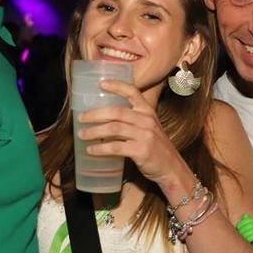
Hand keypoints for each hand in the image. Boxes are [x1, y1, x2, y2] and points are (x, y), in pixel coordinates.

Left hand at [77, 79, 192, 187]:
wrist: (171, 168)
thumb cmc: (156, 148)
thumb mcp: (149, 128)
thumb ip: (133, 121)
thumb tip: (105, 119)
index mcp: (148, 111)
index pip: (133, 92)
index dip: (116, 86)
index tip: (101, 83)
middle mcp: (147, 120)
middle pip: (116, 112)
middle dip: (95, 114)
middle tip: (81, 118)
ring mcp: (145, 135)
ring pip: (114, 128)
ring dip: (94, 131)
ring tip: (82, 135)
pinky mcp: (141, 151)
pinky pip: (116, 147)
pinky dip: (101, 148)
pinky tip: (91, 150)